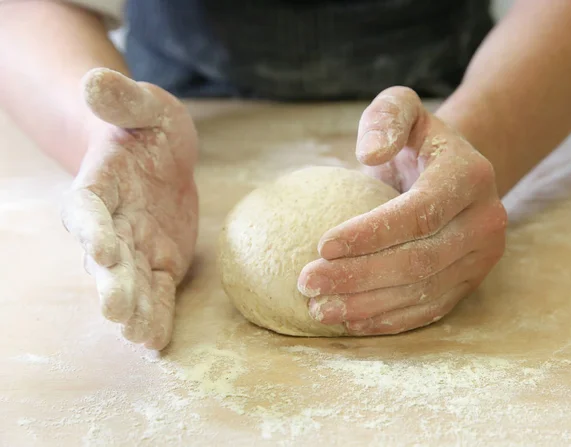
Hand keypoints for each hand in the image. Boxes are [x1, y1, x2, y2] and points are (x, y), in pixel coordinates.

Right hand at [61, 68, 198, 348]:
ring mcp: (135, 247)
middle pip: (106, 257)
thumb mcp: (146, 106)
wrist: (163, 156)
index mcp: (99, 185)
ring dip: (133, 307)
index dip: (91, 228)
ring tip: (137, 335)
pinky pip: (158, 290)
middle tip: (115, 311)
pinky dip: (157, 313)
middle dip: (111, 282)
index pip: (88, 208)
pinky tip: (156, 341)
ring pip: (131, 281)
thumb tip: (93, 80)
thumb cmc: (149, 128)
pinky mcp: (161, 262)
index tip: (100, 246)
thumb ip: (122, 98)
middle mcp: (111, 223)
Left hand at [297, 87, 506, 335]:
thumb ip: (385, 118)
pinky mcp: (469, 282)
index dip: (369, 234)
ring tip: (318, 309)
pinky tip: (350, 322)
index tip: (321, 246)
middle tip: (307, 283)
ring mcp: (480, 257)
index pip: (418, 213)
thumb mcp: (401, 109)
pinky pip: (429, 310)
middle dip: (358, 277)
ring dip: (367, 306)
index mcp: (469, 176)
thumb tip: (369, 153)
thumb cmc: (416, 142)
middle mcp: (485, 221)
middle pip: (419, 260)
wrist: (455, 173)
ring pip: (423, 292)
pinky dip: (388, 320)